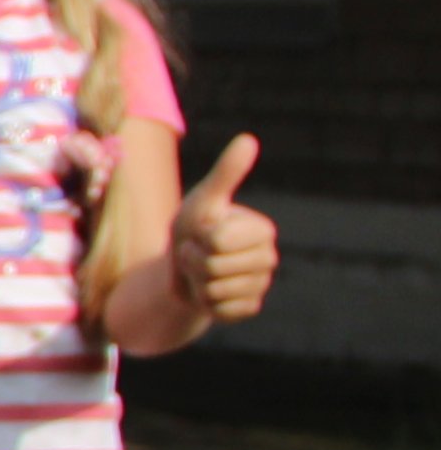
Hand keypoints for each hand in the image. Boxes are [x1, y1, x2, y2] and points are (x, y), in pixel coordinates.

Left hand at [170, 133, 277, 323]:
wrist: (180, 267)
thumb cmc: (193, 227)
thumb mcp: (205, 200)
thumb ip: (227, 173)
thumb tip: (249, 139)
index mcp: (263, 231)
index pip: (217, 241)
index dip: (197, 238)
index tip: (201, 233)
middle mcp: (269, 258)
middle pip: (213, 266)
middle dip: (193, 260)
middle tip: (197, 253)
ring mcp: (261, 286)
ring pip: (214, 289)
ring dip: (196, 281)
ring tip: (201, 271)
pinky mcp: (248, 309)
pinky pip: (218, 310)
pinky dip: (203, 302)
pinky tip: (208, 291)